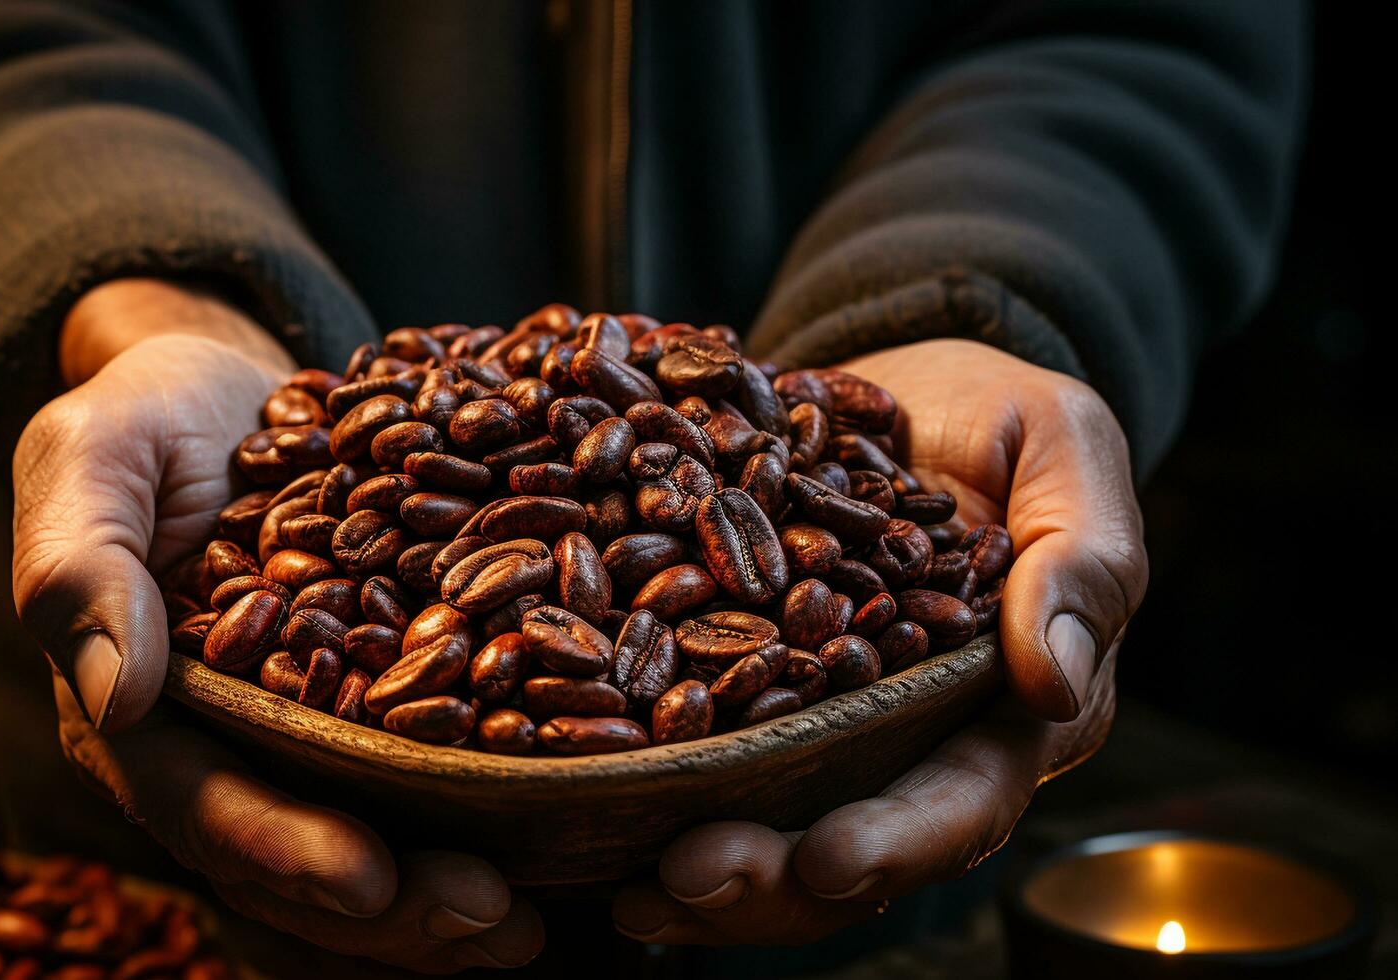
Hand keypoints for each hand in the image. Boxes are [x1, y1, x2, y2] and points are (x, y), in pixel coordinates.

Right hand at [11, 279, 542, 970]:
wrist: (221, 385)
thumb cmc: (143, 414)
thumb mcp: (91, 457)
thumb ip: (81, 566)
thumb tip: (118, 697)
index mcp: (140, 708)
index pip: (202, 802)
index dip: (282, 848)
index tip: (367, 878)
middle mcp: (219, 744)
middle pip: (294, 852)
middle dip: (388, 903)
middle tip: (488, 918)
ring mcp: (296, 731)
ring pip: (362, 839)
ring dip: (436, 896)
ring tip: (523, 922)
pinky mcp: (364, 705)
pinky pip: (416, 778)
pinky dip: (475, 818)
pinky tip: (550, 837)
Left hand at [612, 338, 1145, 944]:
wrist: (904, 388)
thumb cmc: (1007, 418)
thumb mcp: (1066, 452)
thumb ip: (1079, 559)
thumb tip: (1054, 681)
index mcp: (1007, 706)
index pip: (962, 797)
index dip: (899, 841)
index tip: (826, 860)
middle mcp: (910, 736)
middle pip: (848, 841)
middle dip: (771, 879)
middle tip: (685, 878)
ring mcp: (821, 719)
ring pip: (765, 819)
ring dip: (700, 866)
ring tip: (627, 885)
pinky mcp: (747, 683)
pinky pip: (696, 744)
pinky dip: (644, 776)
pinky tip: (582, 792)